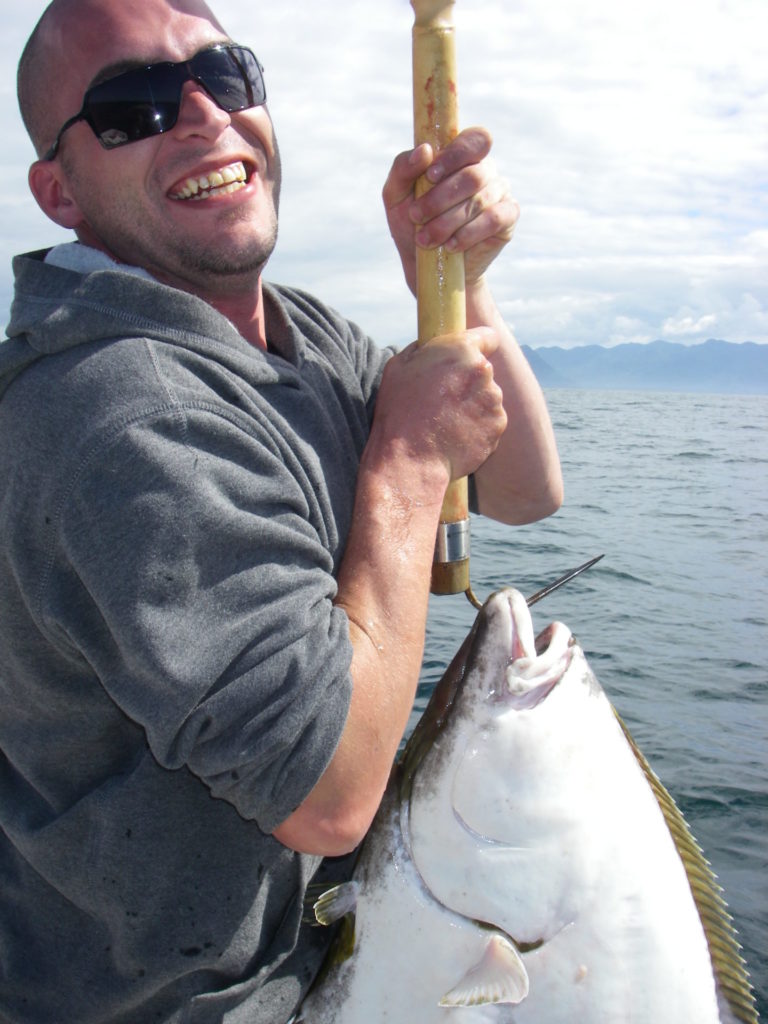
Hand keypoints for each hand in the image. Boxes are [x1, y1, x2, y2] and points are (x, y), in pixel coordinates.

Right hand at [370, 326, 507, 484]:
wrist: (410, 459)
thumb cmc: (400, 411)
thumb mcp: (399, 366)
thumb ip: (424, 349)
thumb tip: (433, 346)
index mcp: (461, 350)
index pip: (487, 336)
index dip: (478, 344)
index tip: (471, 354)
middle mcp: (483, 372)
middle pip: (483, 370)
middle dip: (469, 379)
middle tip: (445, 396)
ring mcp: (493, 401)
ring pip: (487, 396)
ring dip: (474, 404)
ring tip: (447, 420)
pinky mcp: (497, 427)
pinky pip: (490, 420)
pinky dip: (478, 426)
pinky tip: (456, 434)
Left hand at [382, 127, 518, 295]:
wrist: (424, 265)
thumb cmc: (410, 223)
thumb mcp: (395, 195)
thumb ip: (402, 168)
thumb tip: (425, 150)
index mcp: (462, 156)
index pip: (475, 140)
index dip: (455, 156)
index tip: (430, 176)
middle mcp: (485, 170)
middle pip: (473, 175)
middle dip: (440, 199)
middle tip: (416, 216)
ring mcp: (500, 193)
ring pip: (480, 200)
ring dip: (448, 221)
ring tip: (425, 239)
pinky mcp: (507, 218)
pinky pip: (494, 219)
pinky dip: (469, 233)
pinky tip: (452, 245)